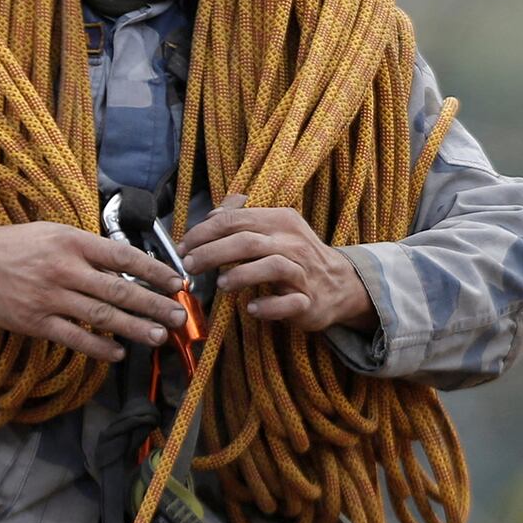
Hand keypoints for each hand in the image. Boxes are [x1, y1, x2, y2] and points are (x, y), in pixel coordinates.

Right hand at [0, 221, 191, 362]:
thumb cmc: (17, 245)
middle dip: (153, 304)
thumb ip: (88, 249)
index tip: (177, 282)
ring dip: (134, 328)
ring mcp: (49, 297)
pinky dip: (99, 346)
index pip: (123, 256)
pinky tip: (119, 352)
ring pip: (102, 315)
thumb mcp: (54, 233)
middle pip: (119, 289)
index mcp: (72, 242)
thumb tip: (128, 265)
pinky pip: (75, 337)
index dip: (154, 270)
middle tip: (178, 316)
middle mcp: (64, 268)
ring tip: (159, 336)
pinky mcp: (35, 321)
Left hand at [177, 196, 376, 332]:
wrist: (338, 284)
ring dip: (241, 275)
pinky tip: (251, 308)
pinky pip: (289, 303)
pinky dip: (267, 306)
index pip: (236, 220)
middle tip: (191, 265)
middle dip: (213, 252)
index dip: (204, 232)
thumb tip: (211, 214)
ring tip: (221, 285)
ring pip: (272, 266)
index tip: (184, 247)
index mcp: (281, 221)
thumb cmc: (297, 256)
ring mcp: (303, 273)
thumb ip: (243, 218)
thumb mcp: (274, 229)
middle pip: (248, 241)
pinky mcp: (309, 301)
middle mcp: (293, 243)